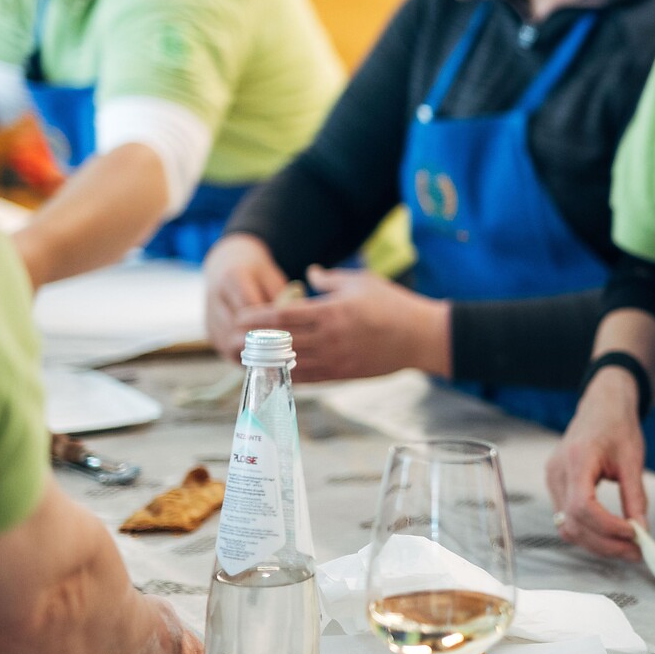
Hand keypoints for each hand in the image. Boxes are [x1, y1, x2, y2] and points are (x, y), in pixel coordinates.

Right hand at [202, 232, 287, 361]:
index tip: (293, 336)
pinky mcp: (210, 333)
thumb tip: (298, 324)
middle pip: (239, 328)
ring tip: (279, 361)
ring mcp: (209, 317)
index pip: (252, 308)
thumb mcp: (272, 278)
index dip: (272, 324)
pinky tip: (266, 362)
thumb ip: (283, 299)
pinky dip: (247, 358)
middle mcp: (215, 298)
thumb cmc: (257, 273)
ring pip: (231, 343)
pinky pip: (228, 351)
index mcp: (233, 278)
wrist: (226, 266)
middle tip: (288, 353)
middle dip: (264, 342)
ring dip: (255, 354)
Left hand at [236, 265, 449, 382]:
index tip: (240, 318)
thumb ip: (330, 280)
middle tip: (232, 339)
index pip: (283, 318)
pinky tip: (274, 371)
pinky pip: (307, 378)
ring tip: (247, 357)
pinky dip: (287, 375)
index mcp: (332, 312)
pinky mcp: (343, 375)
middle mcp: (330, 339)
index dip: (257, 319)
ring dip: (266, 362)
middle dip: (254, 342)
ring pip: (290, 365)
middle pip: (280, 344)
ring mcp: (336, 360)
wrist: (422, 338)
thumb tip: (309, 274)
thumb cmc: (394, 305)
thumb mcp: (362, 282)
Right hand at [545, 368, 647, 560]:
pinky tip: (611, 536)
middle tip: (636, 552)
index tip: (633, 535)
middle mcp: (557, 472)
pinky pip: (566, 520)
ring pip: (567, 527)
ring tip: (627, 548)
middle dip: (605, 544)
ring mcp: (552, 480)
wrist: (601, 405)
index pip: (583, 506)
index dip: (608, 527)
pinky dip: (589, 533)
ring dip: (596, 544)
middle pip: (573, 523)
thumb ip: (636, 498)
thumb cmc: (617, 425)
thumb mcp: (633, 460)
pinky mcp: (555, 487)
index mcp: (577, 459)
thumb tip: (642, 531)